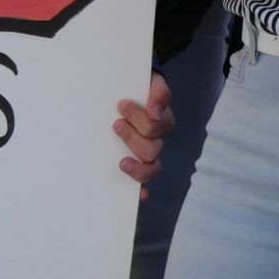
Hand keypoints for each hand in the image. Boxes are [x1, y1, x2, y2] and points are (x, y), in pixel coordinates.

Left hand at [115, 72, 173, 199]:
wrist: (132, 91)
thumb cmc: (139, 88)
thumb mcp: (151, 82)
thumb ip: (158, 93)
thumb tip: (155, 112)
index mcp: (162, 120)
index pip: (158, 124)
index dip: (141, 118)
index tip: (121, 104)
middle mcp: (157, 140)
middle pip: (153, 148)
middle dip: (132, 138)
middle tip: (116, 124)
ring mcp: (148, 154)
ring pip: (152, 167)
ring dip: (137, 166)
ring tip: (121, 160)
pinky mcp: (137, 164)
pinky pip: (145, 182)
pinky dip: (143, 190)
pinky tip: (140, 196)